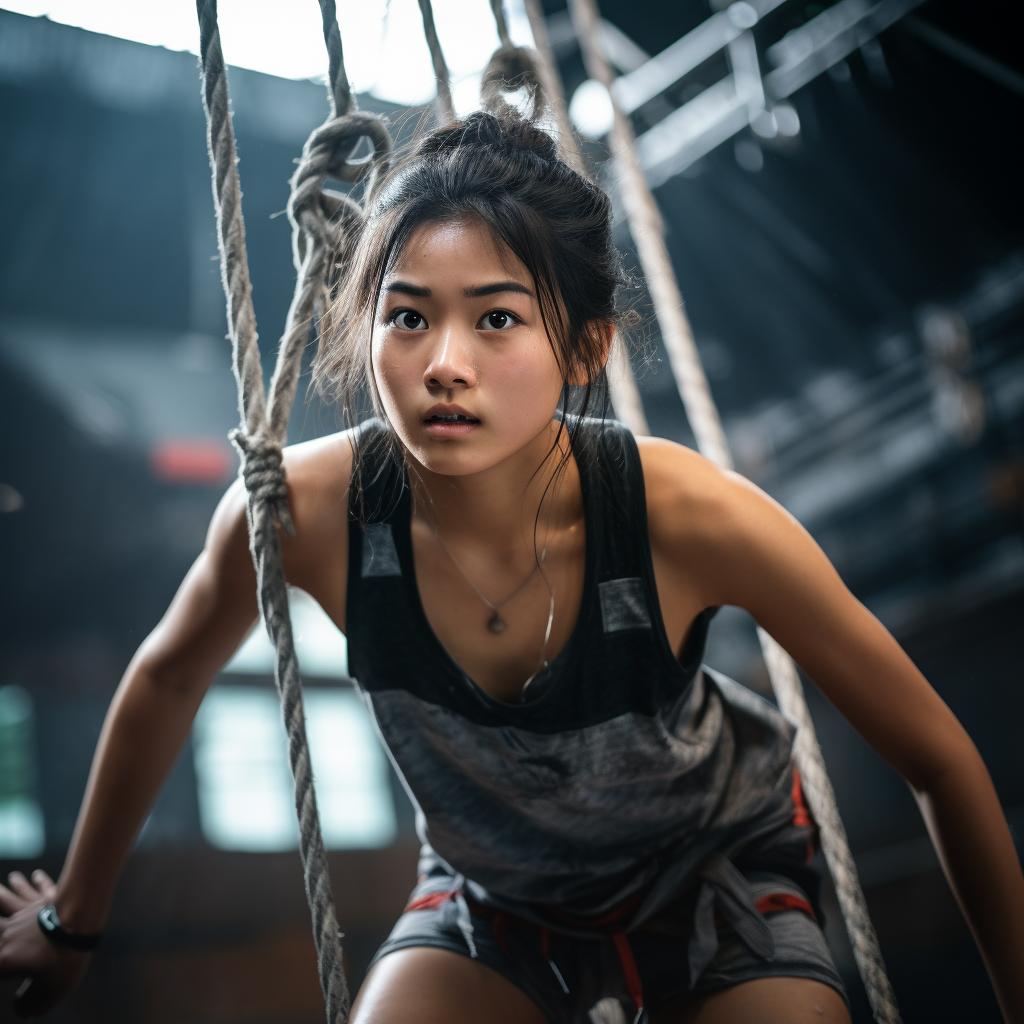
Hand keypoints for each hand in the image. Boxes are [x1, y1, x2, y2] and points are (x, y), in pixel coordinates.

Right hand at [0, 870, 89, 1016]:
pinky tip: (35, 875)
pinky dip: (37, 881)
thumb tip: (24, 1009)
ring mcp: (30, 912)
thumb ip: (33, 1002)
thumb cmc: (64, 959)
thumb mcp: (49, 991)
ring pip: (13, 898)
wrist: (81, 924)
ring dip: (8, 890)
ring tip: (9, 879)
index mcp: (5, 957)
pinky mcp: (50, 900)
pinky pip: (42, 888)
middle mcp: (10, 932)